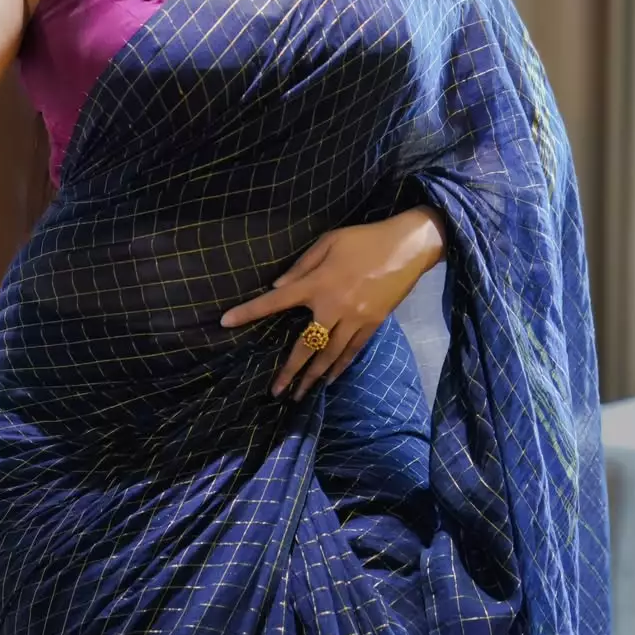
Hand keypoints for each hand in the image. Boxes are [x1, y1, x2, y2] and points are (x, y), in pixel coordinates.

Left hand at [218, 208, 445, 400]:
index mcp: (317, 283)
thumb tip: (276, 287)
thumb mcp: (328, 242)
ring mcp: (355, 319)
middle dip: (289, 371)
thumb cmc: (364, 239)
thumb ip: (301, 266)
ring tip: (299, 395)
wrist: (408, 247)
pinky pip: (352, 351)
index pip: (275, 301)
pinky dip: (339, 367)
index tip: (226, 322)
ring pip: (329, 355)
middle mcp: (333, 306)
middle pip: (306, 345)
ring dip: (313, 376)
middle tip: (276, 392)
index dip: (249, 312)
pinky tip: (328, 379)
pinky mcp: (373, 324)